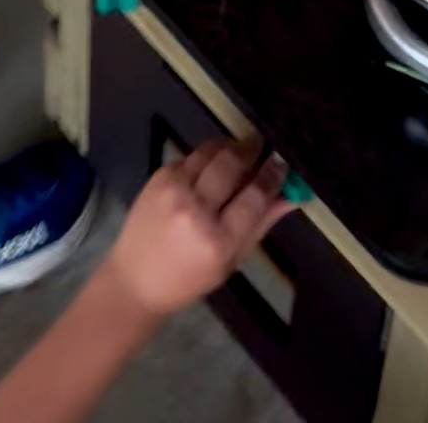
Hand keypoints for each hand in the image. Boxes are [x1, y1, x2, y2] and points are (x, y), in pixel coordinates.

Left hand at [102, 137, 293, 318]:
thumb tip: (291, 195)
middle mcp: (195, 210)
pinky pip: (191, 155)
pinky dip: (207, 156)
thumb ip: (261, 224)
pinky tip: (212, 166)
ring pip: (211, 151)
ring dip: (230, 147)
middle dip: (252, 150)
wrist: (136, 280)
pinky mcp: (159, 177)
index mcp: (218, 240)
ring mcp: (174, 190)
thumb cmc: (189, 279)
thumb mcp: (232, 261)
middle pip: (232, 164)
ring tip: (240, 153)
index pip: (255, 196)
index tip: (282, 163)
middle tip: (262, 147)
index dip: (273, 175)